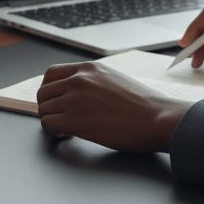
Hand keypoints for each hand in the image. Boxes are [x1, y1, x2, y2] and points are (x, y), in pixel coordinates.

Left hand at [36, 61, 190, 152]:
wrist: (160, 119)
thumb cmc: (147, 106)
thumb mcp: (117, 80)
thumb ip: (95, 82)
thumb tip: (82, 94)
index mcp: (89, 68)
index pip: (51, 74)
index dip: (50, 91)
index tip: (56, 102)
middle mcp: (79, 80)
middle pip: (43, 93)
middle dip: (49, 108)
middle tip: (61, 119)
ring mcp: (75, 99)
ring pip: (43, 110)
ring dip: (52, 121)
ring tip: (68, 129)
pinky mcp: (74, 120)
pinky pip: (47, 125)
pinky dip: (53, 133)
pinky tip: (68, 135)